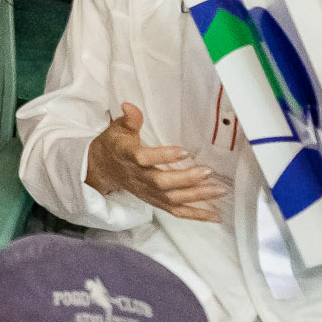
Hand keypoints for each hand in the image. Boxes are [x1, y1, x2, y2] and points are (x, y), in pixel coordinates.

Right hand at [84, 102, 229, 221]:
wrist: (103, 169)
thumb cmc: (116, 146)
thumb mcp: (118, 129)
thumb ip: (129, 119)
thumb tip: (130, 106)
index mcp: (129, 157)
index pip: (145, 158)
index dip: (163, 156)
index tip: (185, 151)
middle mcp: (139, 177)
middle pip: (162, 183)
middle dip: (186, 179)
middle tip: (208, 172)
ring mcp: (148, 193)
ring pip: (172, 198)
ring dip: (196, 196)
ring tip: (218, 190)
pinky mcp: (156, 202)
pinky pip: (177, 211)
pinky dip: (196, 215)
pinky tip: (215, 216)